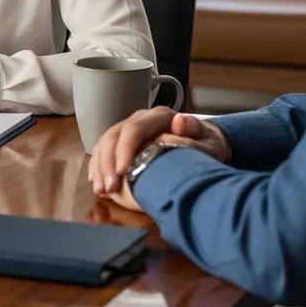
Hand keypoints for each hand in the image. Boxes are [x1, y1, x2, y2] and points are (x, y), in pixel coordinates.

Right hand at [88, 108, 231, 196]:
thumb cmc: (207, 145)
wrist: (204, 144)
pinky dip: (97, 166)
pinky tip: (96, 182)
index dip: (124, 149)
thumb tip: (179, 123)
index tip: (121, 172)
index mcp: (160, 116)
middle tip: (108, 188)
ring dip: (99, 167)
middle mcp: (141, 119)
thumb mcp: (208, 142)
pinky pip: (103, 150)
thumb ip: (194, 134)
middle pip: (115, 135)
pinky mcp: (123, 142)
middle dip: (107, 163)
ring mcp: (129, 129)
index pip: (135, 128)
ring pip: (105, 142)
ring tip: (100, 190)